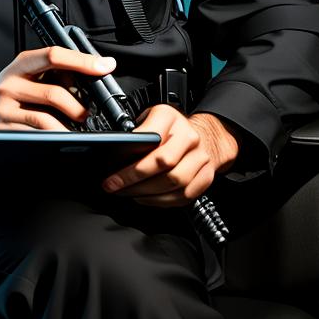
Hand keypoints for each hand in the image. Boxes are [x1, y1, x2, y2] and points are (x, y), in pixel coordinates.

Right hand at [0, 45, 116, 147]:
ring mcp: (4, 109)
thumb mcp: (22, 80)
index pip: (53, 55)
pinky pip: (37, 136)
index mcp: (18, 66)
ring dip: (69, 126)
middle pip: (55, 92)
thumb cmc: (3, 102)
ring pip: (48, 118)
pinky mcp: (2, 131)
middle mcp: (8, 83)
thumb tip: (91, 74)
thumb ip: (50, 75)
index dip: (82, 60)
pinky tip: (60, 140)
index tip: (105, 66)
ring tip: (75, 130)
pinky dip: (55, 139)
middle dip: (79, 106)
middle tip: (87, 115)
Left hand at [101, 107, 239, 206]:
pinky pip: (183, 196)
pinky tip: (146, 198)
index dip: (130, 160)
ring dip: (145, 192)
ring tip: (127, 192)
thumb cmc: (170, 128)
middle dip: (133, 179)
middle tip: (114, 186)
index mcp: (170, 118)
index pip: (150, 140)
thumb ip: (134, 132)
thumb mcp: (148, 117)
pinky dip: (161, 201)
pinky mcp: (205, 177)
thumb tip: (114, 155)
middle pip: (163, 163)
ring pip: (174, 182)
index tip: (112, 174)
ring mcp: (201, 158)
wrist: (205, 136)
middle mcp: (189, 137)